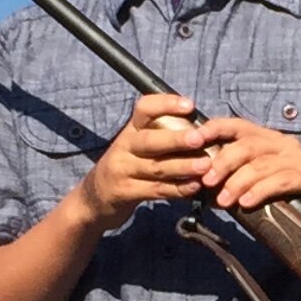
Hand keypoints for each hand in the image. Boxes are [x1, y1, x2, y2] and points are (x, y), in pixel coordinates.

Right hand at [78, 93, 213, 230]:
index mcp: (130, 130)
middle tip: (200, 138)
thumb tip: (200, 128)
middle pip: (150, 141)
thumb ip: (160, 135)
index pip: (144, 109)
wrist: (94, 197)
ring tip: (205, 165)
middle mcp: (124, 147)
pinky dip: (177, 189)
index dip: (166, 104)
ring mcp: (123, 171)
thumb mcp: (134, 145)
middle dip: (177, 139)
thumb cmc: (127, 165)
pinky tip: (194, 187)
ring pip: (156, 168)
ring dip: (183, 166)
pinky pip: (155, 190)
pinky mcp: (125, 192)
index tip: (190, 105)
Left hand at [189, 117, 300, 211]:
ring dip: (238, 183)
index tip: (194, 139)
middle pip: (248, 145)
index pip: (237, 125)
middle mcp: (282, 142)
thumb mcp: (247, 180)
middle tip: (207, 181)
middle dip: (224, 162)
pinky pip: (280, 181)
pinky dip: (260, 191)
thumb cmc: (273, 197)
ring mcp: (297, 158)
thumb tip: (196, 179)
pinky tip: (246, 203)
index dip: (215, 129)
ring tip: (223, 201)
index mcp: (264, 137)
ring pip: (261, 165)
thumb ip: (227, 175)